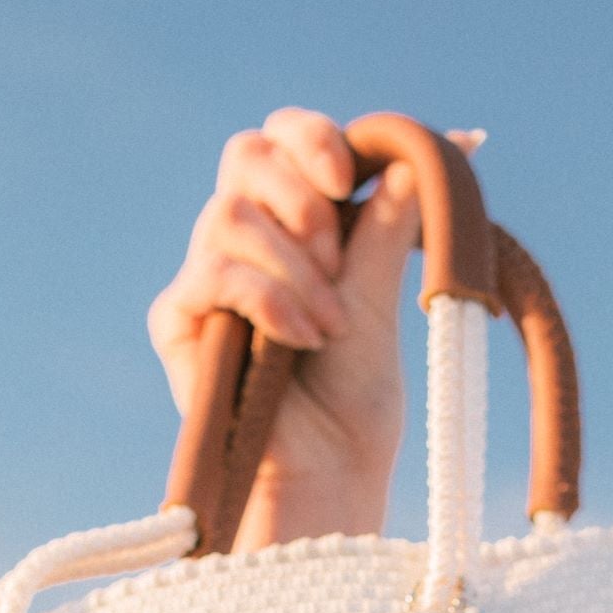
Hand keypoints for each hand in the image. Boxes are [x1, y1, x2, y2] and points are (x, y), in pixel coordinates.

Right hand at [148, 108, 480, 550]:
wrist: (326, 473)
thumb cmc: (356, 400)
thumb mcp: (382, 300)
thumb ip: (389, 226)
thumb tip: (434, 149)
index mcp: (294, 223)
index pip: (284, 140)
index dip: (314, 139)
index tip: (353, 176)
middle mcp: (244, 240)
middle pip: (245, 154)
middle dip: (299, 188)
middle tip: (336, 254)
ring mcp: (206, 277)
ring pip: (229, 213)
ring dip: (293, 264)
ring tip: (331, 326)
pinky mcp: (178, 320)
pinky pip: (213, 274)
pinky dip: (268, 299)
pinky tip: (301, 338)